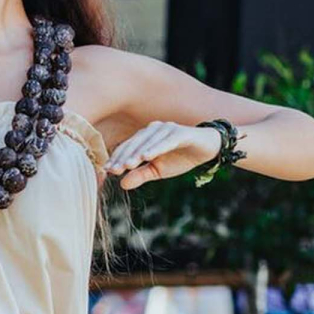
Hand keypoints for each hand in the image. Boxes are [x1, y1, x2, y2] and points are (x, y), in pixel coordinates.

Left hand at [105, 121, 221, 189]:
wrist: (207, 150)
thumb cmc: (180, 158)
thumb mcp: (158, 171)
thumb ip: (140, 175)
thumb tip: (122, 184)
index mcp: (145, 138)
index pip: (127, 148)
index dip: (116, 159)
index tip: (106, 171)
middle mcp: (153, 130)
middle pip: (134, 144)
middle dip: (123, 157)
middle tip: (113, 170)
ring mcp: (167, 129)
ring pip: (148, 141)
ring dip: (136, 153)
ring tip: (126, 165)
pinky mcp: (181, 132)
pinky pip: (166, 140)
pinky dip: (156, 148)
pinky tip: (146, 157)